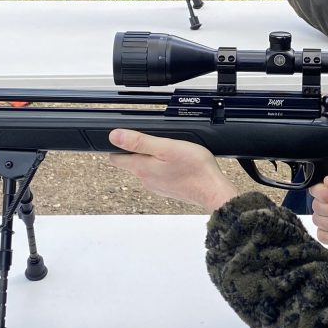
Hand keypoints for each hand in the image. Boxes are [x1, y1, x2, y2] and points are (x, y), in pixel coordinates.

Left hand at [107, 129, 238, 211]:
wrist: (213, 190)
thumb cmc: (194, 168)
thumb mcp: (166, 147)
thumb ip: (139, 142)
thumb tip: (114, 136)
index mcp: (141, 168)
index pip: (115, 158)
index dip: (115, 146)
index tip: (120, 138)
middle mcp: (146, 179)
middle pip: (131, 163)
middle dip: (135, 151)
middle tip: (148, 139)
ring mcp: (157, 186)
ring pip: (146, 169)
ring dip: (151, 159)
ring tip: (164, 149)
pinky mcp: (169, 188)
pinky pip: (159, 175)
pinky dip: (163, 168)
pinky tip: (174, 163)